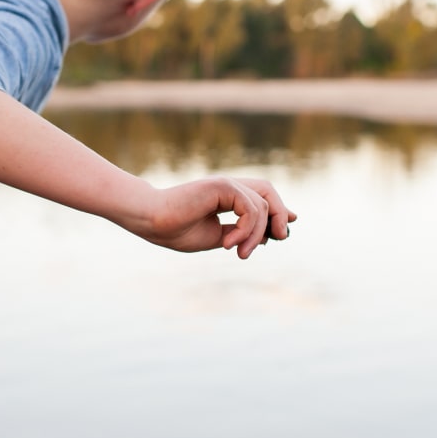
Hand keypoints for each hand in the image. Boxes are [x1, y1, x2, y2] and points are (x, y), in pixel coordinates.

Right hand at [141, 176, 296, 258]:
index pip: (261, 196)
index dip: (278, 210)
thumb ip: (241, 233)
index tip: (284, 231)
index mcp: (227, 196)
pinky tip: (228, 243)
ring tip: (240, 253)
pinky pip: (250, 208)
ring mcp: (225, 184)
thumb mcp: (217, 236)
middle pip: (268, 192)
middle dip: (278, 216)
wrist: (152, 221)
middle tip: (279, 239)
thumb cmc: (177, 231)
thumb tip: (269, 236)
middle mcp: (228, 186)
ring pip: (261, 206)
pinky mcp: (222, 186)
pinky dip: (246, 229)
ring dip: (256, 234)